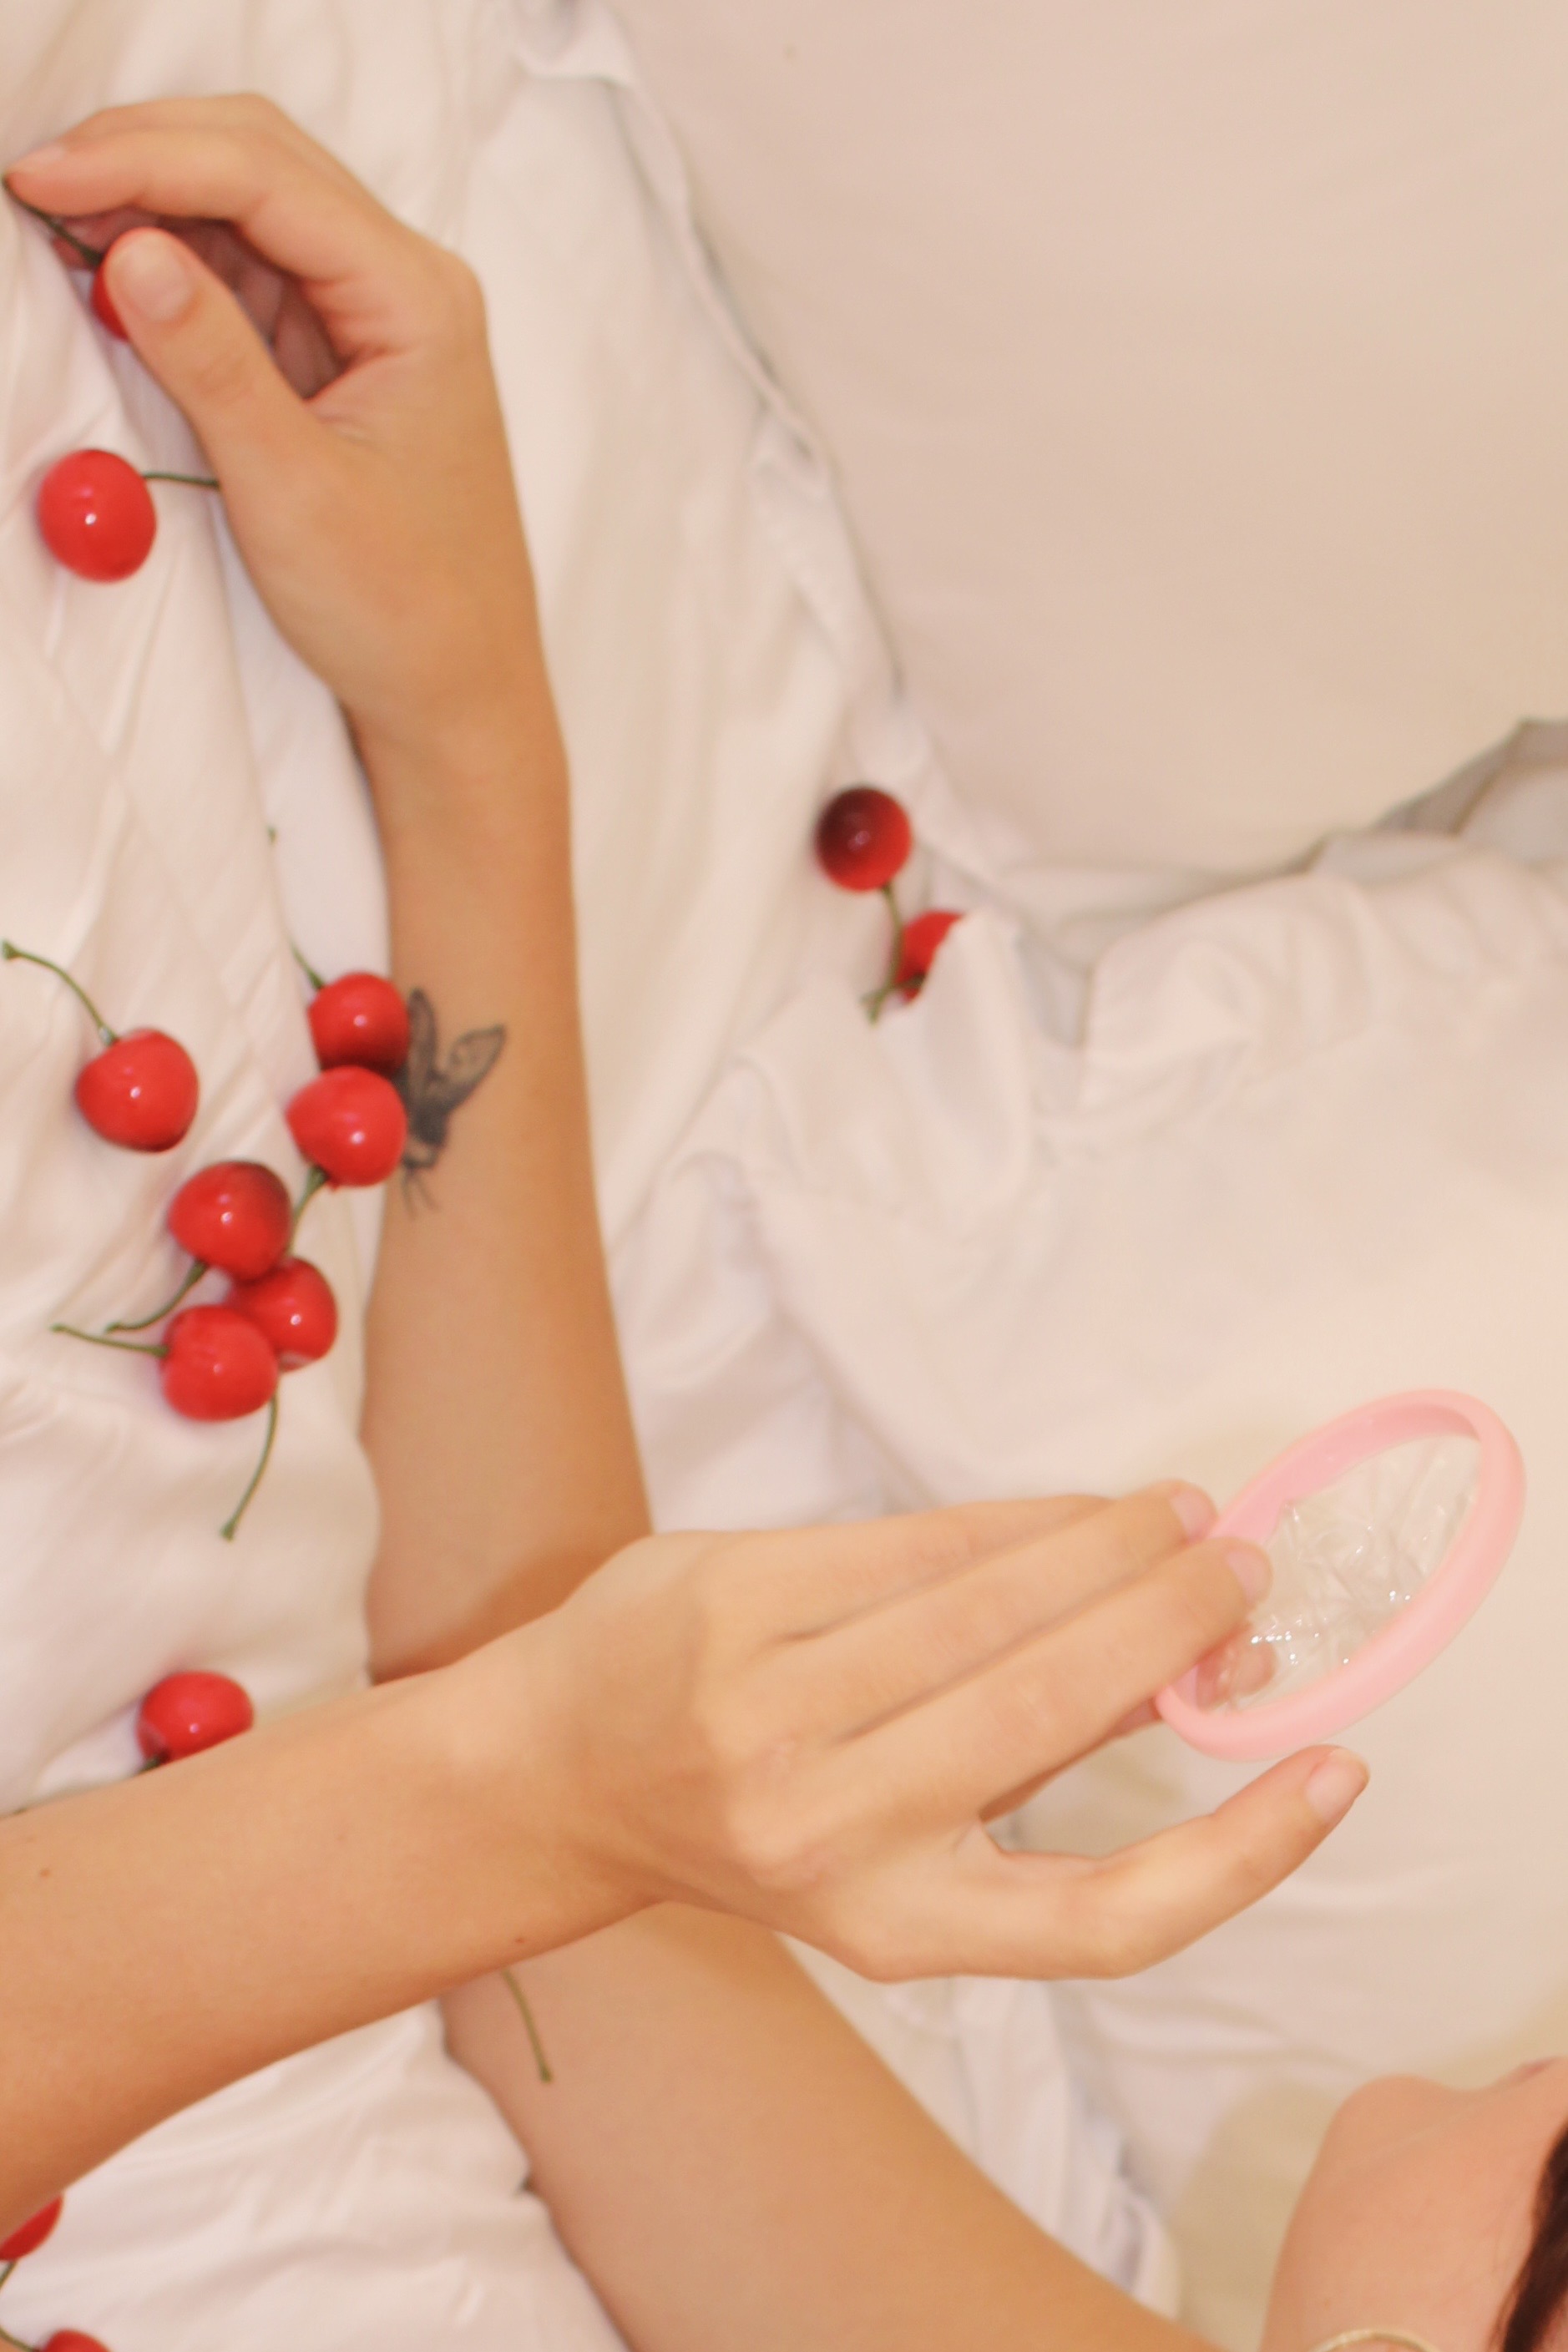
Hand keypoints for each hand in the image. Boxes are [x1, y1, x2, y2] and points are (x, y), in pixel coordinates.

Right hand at [6, 99, 537, 802]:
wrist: (457, 694)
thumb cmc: (403, 609)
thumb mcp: (290, 490)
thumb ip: (212, 364)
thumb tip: (128, 254)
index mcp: (418, 301)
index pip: (267, 176)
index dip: (144, 158)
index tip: (42, 177)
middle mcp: (405, 288)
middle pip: (261, 162)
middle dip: (142, 155)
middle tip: (36, 181)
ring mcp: (373, 318)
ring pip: (248, 210)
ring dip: (152, 202)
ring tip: (57, 219)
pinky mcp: (339, 357)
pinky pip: (248, 275)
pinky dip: (176, 262)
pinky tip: (112, 268)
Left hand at [477, 1490, 1368, 1979]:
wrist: (560, 1770)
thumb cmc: (757, 1813)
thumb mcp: (895, 1847)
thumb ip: (1045, 1768)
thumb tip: (1206, 1674)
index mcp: (896, 1924)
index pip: (1106, 1918)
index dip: (1241, 1852)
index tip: (1332, 1771)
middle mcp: (832, 1830)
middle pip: (1058, 1707)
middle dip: (1176, 1622)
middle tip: (1243, 1571)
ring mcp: (769, 1706)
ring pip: (991, 1604)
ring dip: (1109, 1550)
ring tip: (1176, 1520)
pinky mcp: (731, 1595)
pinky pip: (915, 1541)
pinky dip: (1016, 1522)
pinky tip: (1072, 1513)